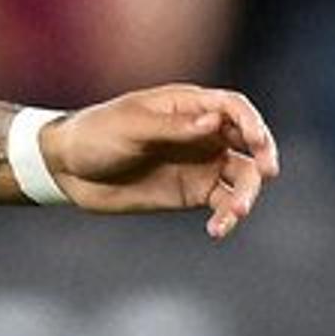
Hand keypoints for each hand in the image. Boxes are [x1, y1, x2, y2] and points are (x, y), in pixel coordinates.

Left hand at [44, 87, 280, 238]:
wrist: (67, 168)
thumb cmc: (96, 135)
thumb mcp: (130, 127)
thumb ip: (173, 127)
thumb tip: (215, 121)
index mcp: (190, 106)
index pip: (234, 108)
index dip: (251, 122)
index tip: (257, 141)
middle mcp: (204, 133)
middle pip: (248, 142)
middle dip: (262, 157)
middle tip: (267, 173)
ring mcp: (201, 163)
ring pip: (242, 176)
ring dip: (247, 194)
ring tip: (236, 212)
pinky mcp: (192, 193)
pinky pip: (222, 203)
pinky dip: (226, 216)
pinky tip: (219, 229)